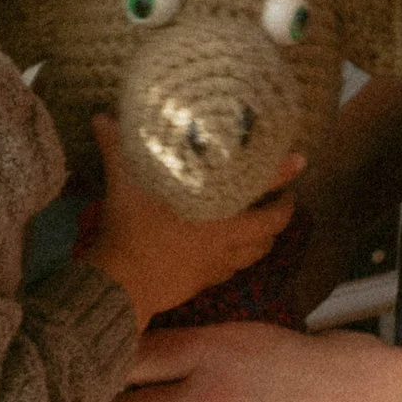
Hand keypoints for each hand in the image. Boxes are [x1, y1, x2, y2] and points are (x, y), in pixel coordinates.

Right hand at [83, 116, 303, 324]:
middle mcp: (224, 240)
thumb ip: (115, 147)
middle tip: (282, 197)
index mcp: (216, 213)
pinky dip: (238, 259)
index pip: (262, 190)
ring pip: (255, 255)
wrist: (120, 286)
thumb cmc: (129, 229)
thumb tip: (101, 116)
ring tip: (262, 223)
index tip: (301, 161)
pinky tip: (228, 251)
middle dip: (282, 214)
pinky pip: (231, 271)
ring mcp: (216, 265)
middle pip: (270, 230)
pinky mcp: (203, 283)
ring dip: (264, 239)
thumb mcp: (122, 182)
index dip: (284, 175)